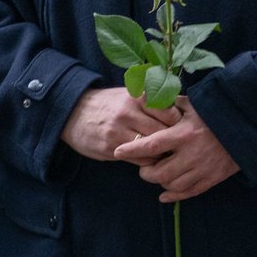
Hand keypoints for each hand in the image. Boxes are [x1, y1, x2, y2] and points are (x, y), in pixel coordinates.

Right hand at [60, 86, 179, 161]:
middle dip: (174, 139)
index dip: (178, 122)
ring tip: (167, 152)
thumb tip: (182, 111)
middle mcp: (128, 111)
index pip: (169, 111)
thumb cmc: (109, 104)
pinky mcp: (111, 148)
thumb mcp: (128, 95)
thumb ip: (152, 102)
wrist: (73, 113)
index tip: (182, 127)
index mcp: (136, 95)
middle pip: (164, 131)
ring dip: (162, 152)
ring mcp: (118, 131)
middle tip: (179, 144)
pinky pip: (140, 159)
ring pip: (153, 147)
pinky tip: (151, 158)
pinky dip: (149, 161)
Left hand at [114, 103, 240, 202]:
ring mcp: (202, 169)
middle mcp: (191, 154)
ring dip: (159, 183)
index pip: (151, 144)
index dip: (132, 149)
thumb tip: (150, 98)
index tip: (118, 151)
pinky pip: (188, 193)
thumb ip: (171, 104)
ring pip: (172, 185)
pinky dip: (173, 196)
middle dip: (146, 173)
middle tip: (143, 168)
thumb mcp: (194, 105)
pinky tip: (164, 195)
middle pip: (159, 173)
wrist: (247, 128)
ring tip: (156, 175)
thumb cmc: (217, 113)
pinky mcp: (212, 179)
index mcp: (184, 134)